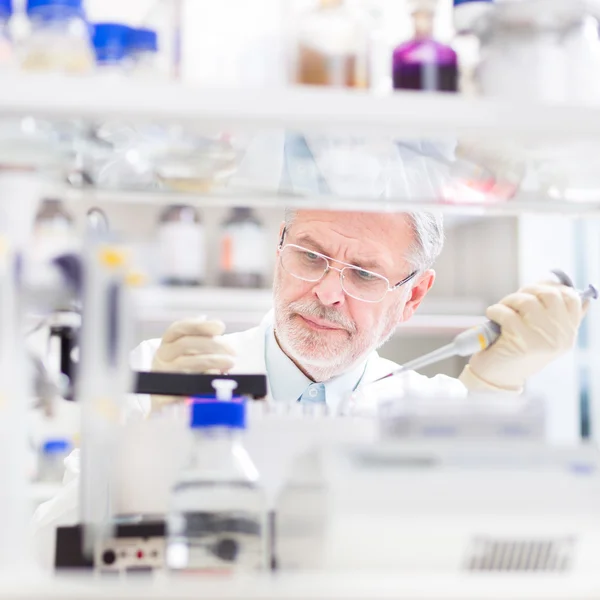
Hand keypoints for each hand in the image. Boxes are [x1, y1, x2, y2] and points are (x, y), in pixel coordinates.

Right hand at [150, 318, 235, 412]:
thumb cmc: (184, 371)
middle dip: (213, 344)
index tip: (220, 326)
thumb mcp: (190, 352)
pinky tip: (216, 378)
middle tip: (232, 352)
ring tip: (230, 363)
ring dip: (212, 361)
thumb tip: (217, 327)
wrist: (166, 401)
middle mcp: (163, 356)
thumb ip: (203, 339)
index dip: (199, 325)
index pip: (180, 328)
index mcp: (168, 342)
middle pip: (185, 344)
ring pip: (187, 363)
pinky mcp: (165, 393)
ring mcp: (162, 375)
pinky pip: (186, 385)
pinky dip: (204, 380)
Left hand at [459, 282, 584, 391]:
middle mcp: (561, 337)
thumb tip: (558, 283)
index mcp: (568, 333)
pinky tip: (492, 317)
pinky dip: (496, 311)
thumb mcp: (540, 333)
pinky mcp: (523, 343)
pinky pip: (508, 313)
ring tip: (501, 308)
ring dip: (509, 300)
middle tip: (514, 298)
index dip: (552, 287)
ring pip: (528, 302)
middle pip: (551, 295)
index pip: (572, 299)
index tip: (534, 289)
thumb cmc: (515, 351)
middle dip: (529, 290)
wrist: (497, 377)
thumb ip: (552, 314)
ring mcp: (544, 340)